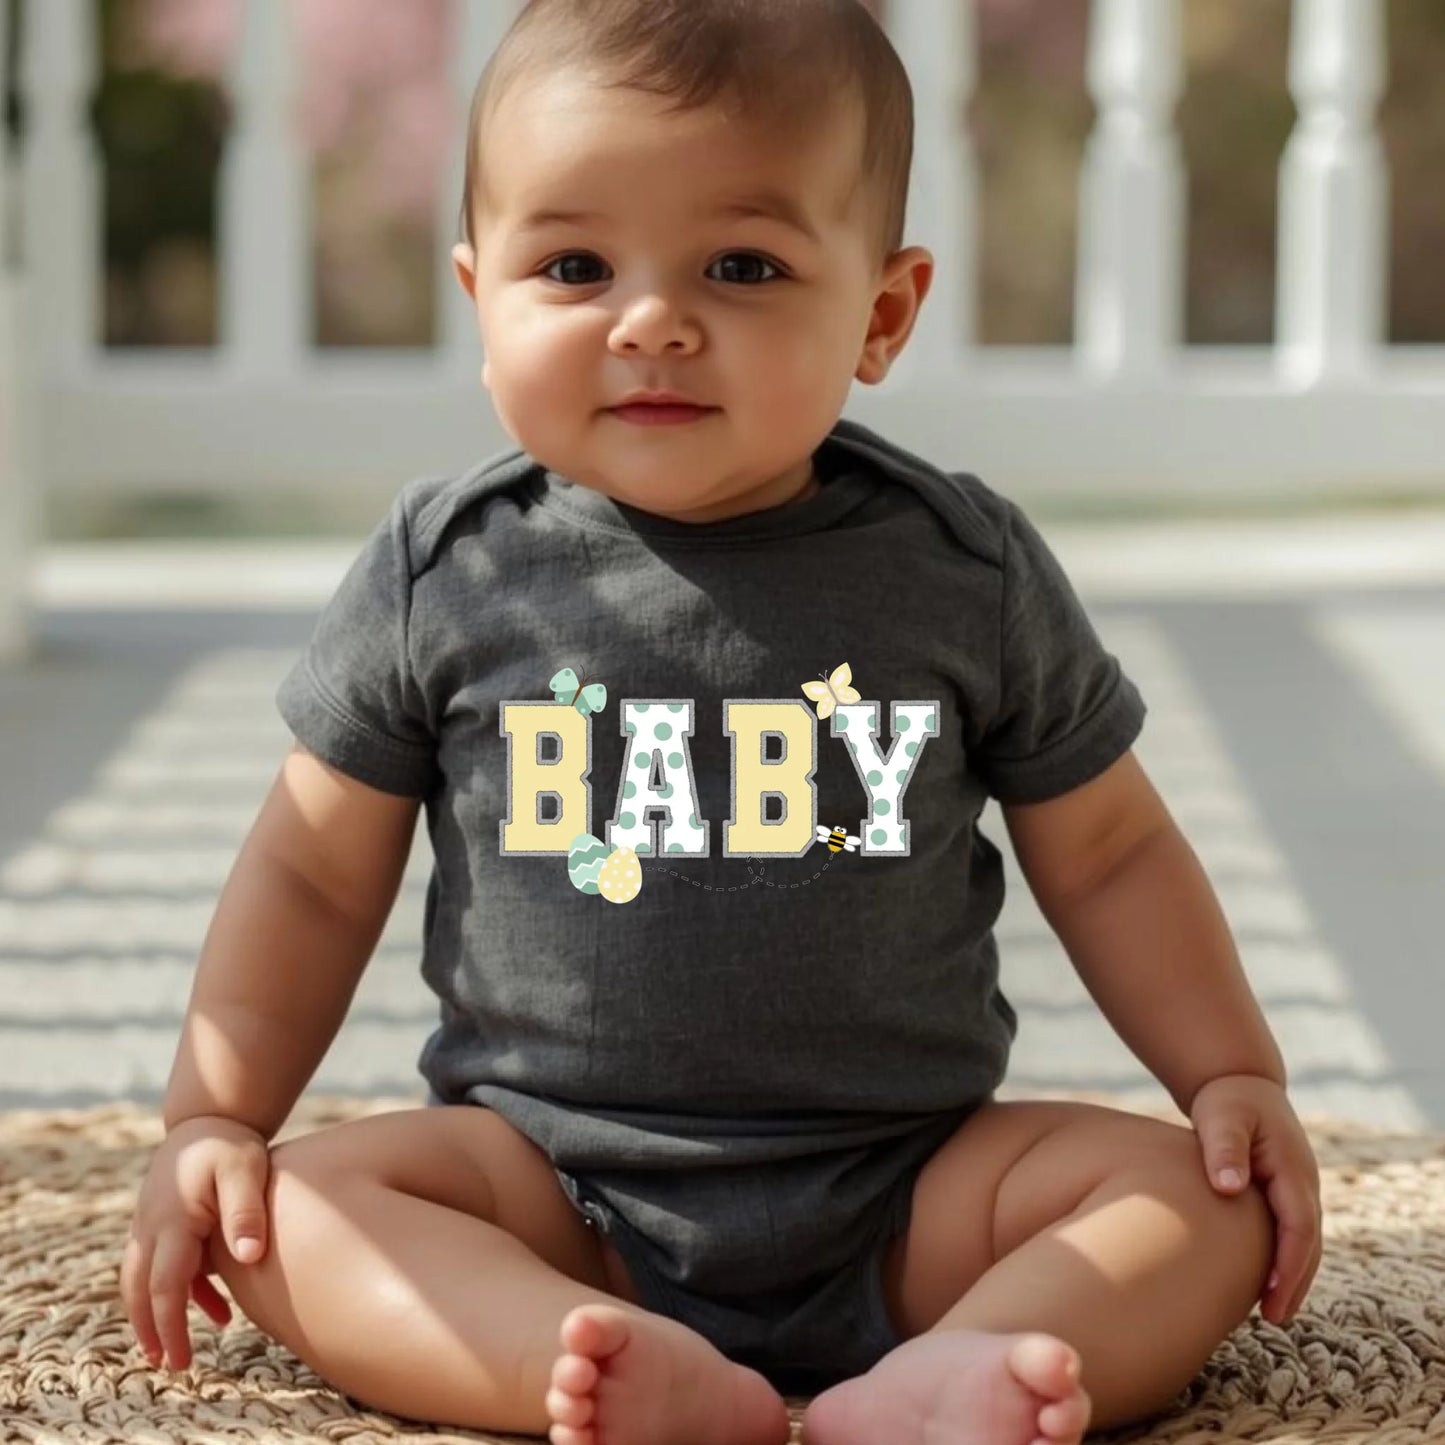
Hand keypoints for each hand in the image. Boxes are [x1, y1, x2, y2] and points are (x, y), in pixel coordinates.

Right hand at [120, 1115, 271, 1371]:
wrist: (208, 1116)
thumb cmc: (229, 1143)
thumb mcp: (245, 1170)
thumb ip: (246, 1212)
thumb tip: (250, 1256)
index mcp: (172, 1219)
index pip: (164, 1284)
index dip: (169, 1324)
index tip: (179, 1357)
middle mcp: (152, 1225)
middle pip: (141, 1288)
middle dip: (151, 1328)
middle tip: (168, 1364)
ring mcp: (152, 1223)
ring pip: (144, 1278)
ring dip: (157, 1313)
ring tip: (178, 1347)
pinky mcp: (162, 1222)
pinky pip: (161, 1264)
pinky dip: (181, 1289)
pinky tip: (216, 1308)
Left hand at [1189, 1073, 1320, 1325]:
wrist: (1242, 1084)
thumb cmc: (1228, 1101)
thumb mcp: (1221, 1118)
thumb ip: (1224, 1149)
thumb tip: (1228, 1187)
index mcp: (1293, 1168)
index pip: (1299, 1225)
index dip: (1289, 1262)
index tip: (1273, 1293)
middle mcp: (1304, 1184)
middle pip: (1308, 1243)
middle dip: (1294, 1282)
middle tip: (1273, 1317)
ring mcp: (1299, 1190)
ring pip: (1304, 1243)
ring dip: (1292, 1278)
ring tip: (1271, 1312)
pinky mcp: (1286, 1195)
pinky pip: (1291, 1235)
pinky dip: (1284, 1261)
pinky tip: (1261, 1283)